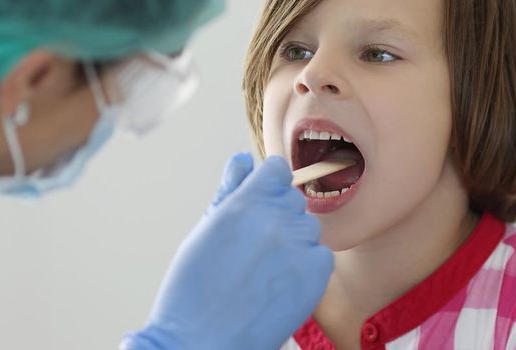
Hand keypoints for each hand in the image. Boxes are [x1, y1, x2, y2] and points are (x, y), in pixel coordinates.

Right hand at [122, 154, 332, 349]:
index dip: (267, 184)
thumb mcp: (205, 231)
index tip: (259, 203)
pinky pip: (320, 255)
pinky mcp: (316, 273)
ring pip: (308, 227)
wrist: (203, 341)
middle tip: (252, 247)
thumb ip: (229, 191)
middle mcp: (277, 218)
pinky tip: (280, 283)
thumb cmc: (194, 289)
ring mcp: (300, 246)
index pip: (277, 169)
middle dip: (277, 215)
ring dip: (293, 241)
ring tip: (264, 269)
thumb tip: (244, 159)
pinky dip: (306, 266)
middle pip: (293, 199)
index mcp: (246, 202)